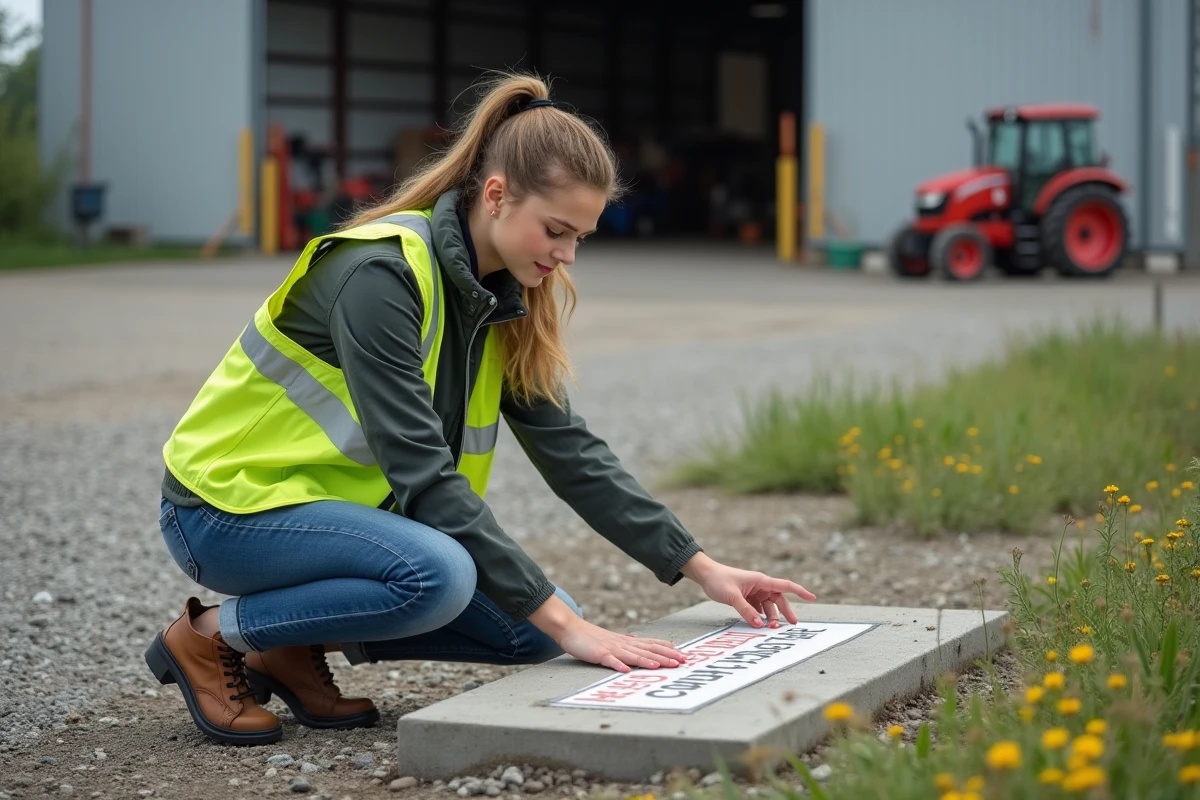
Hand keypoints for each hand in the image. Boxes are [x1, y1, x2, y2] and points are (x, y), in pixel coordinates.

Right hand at [557, 617, 687, 673]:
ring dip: (648, 661)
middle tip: (682, 661)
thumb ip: (627, 642)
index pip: (651, 645)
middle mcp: (623, 644)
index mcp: (627, 642)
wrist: (571, 629)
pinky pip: (610, 661)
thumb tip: (640, 641)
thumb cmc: (592, 637)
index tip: (683, 654)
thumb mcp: (613, 639)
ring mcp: (611, 649)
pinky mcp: (599, 654)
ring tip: (661, 666)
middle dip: (666, 657)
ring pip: (633, 655)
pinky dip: (618, 665)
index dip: (668, 650)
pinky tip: (627, 670)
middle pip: (648, 651)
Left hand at [682, 553, 815, 628]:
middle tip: (791, 625)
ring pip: (768, 606)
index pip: (785, 585)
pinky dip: (760, 616)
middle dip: (785, 612)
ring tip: (771, 629)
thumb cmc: (719, 580)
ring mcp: (753, 592)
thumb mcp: (733, 597)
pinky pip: (758, 608)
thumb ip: (746, 611)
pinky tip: (759, 624)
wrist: (705, 575)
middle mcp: (760, 586)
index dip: (800, 591)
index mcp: (760, 580)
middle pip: (778, 599)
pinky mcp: (746, 597)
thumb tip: (760, 625)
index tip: (813, 598)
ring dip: (770, 617)